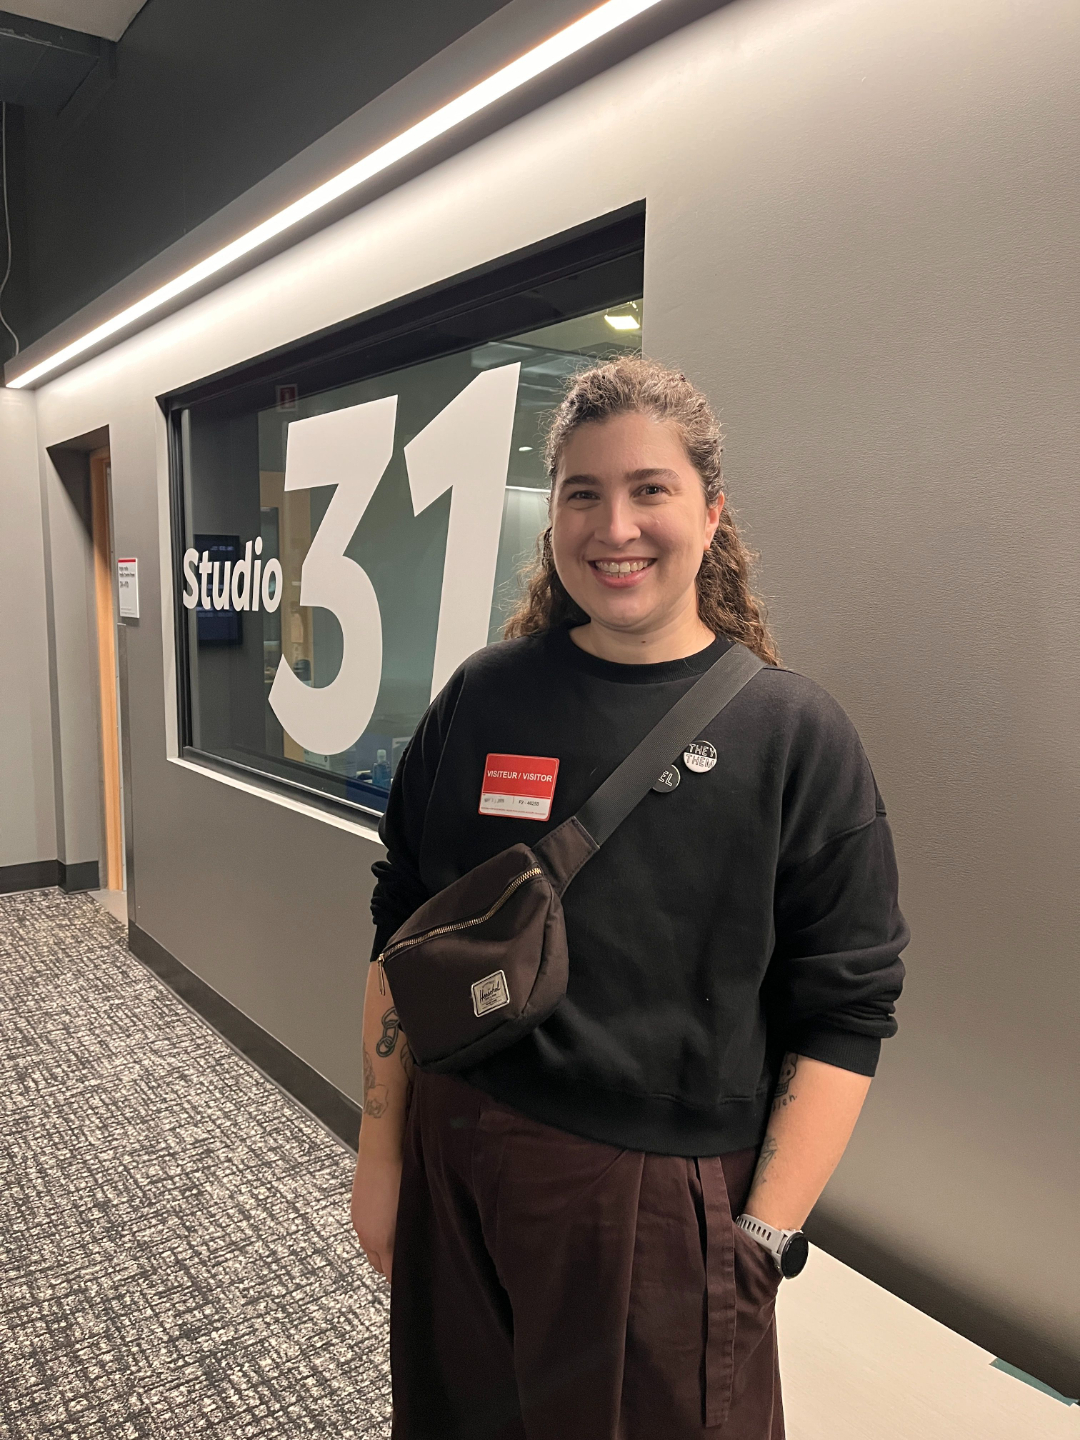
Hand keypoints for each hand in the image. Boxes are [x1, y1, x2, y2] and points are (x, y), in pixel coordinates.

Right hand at [350, 1149, 402, 1281]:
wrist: (382, 1151)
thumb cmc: (402, 1176)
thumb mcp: (411, 1211)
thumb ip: (409, 1236)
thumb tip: (413, 1249)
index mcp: (382, 1240)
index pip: (390, 1275)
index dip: (401, 1278)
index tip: (411, 1277)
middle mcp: (366, 1236)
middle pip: (378, 1266)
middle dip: (390, 1267)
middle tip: (407, 1260)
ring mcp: (358, 1223)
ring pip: (369, 1250)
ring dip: (381, 1251)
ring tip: (398, 1240)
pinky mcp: (356, 1211)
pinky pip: (364, 1233)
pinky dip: (373, 1234)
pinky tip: (387, 1222)